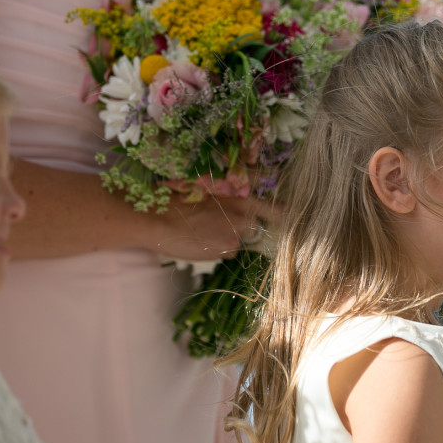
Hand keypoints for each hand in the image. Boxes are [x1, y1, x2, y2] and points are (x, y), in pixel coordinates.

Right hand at [154, 194, 283, 262]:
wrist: (159, 219)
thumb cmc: (180, 200)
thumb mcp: (211, 190)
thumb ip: (232, 198)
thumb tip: (243, 207)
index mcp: (242, 199)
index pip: (276, 210)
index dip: (281, 215)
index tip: (282, 218)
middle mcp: (243, 219)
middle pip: (258, 230)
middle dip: (247, 230)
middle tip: (227, 226)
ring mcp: (234, 238)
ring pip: (240, 243)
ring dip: (229, 241)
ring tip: (207, 233)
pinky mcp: (222, 252)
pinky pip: (226, 253)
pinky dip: (218, 250)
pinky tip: (201, 242)